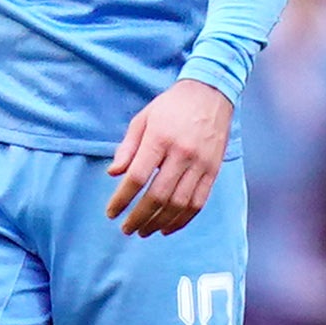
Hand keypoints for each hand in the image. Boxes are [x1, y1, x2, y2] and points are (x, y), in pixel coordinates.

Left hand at [107, 80, 233, 236]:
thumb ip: (127, 147)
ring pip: (179, 203)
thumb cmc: (172, 106)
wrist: (211, 93)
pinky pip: (198, 202)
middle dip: (139, 217)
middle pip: (158, 195)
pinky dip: (183, 220)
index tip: (111, 213)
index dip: (122, 199)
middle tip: (127, 229)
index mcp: (160, 138)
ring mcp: (200, 163)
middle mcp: (182, 153)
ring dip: (160, 222)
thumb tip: (113, 174)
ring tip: (145, 231)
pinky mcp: (213, 170)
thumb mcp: (143, 119)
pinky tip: (168, 228)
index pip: (138, 177)